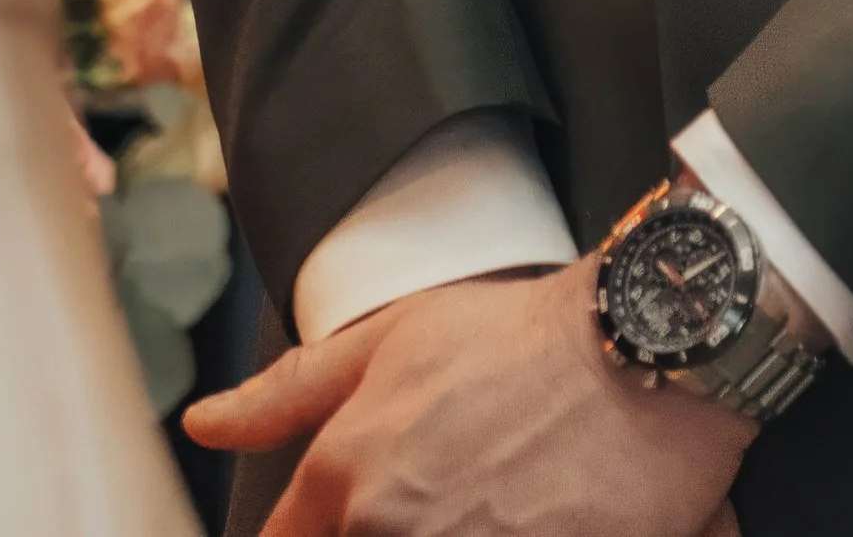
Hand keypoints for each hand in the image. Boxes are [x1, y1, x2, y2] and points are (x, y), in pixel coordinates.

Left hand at [185, 261, 751, 536]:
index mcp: (343, 478)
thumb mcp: (397, 335)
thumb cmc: (527, 335)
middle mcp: (385, 531)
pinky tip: (521, 522)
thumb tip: (205, 422)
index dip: (310, 533)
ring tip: (488, 505)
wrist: (647, 347)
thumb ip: (291, 390)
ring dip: (445, 533)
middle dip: (389, 527)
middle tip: (446, 498)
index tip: (353, 514)